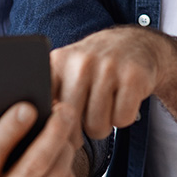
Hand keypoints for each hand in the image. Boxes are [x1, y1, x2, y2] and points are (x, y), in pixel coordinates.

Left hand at [51, 26, 167, 139]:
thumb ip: (50, 92)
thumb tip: (40, 128)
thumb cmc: (95, 65)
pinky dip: (123, 118)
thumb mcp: (67, 69)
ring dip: (102, 126)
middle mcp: (81, 62)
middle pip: (71, 123)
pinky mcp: (133, 77)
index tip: (59, 127)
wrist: (135, 43)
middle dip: (79, 133)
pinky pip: (121, 119)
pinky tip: (121, 102)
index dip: (52, 125)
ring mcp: (108, 68)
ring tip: (104, 110)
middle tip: (85, 121)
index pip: (45, 106)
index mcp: (59, 61)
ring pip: (97, 126)